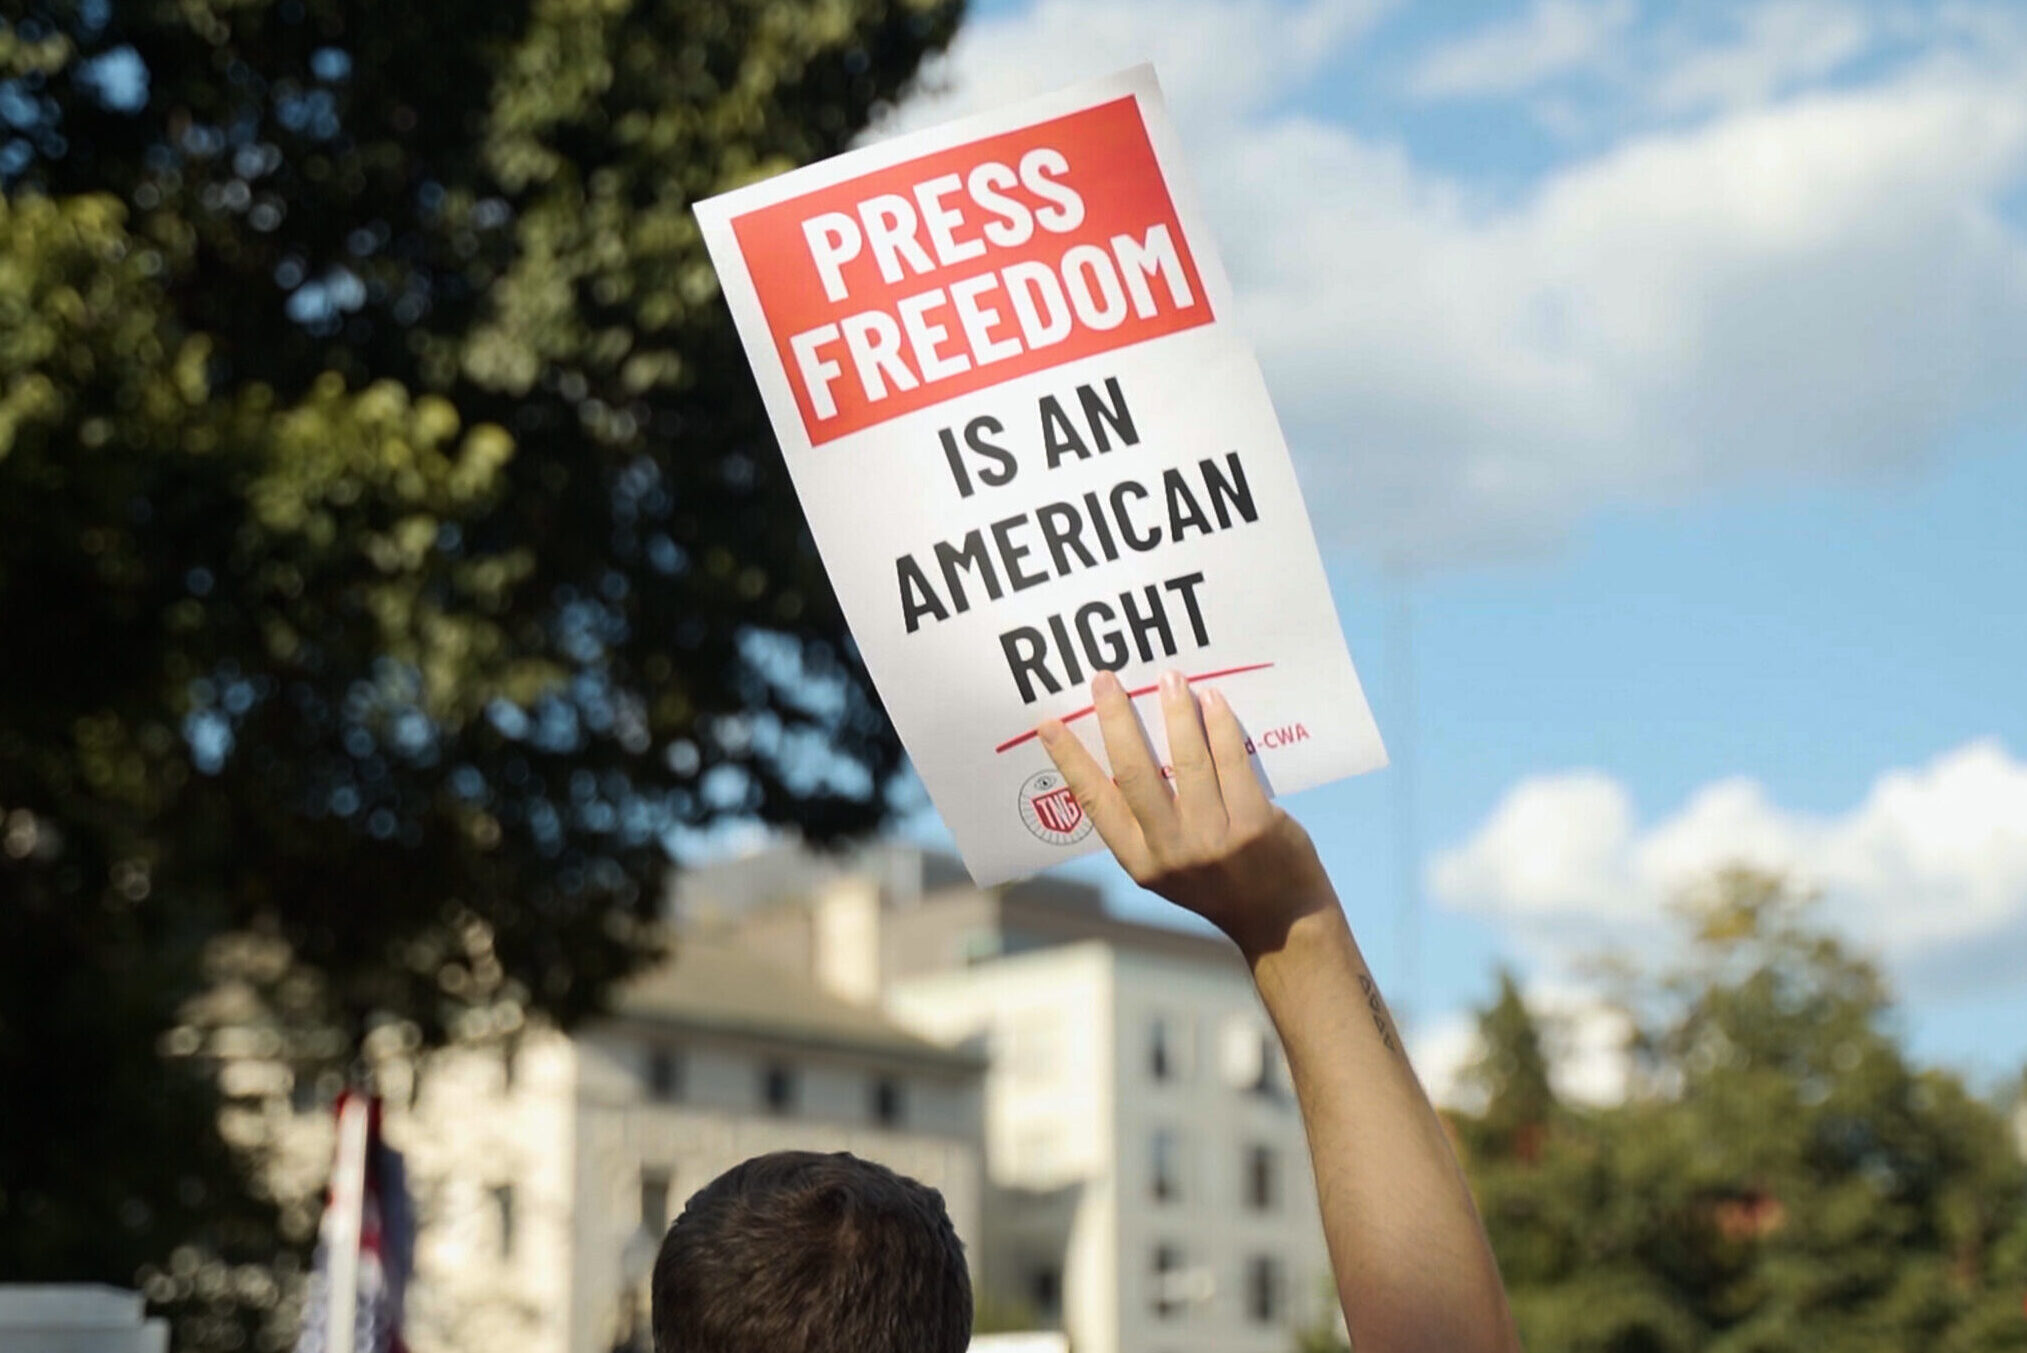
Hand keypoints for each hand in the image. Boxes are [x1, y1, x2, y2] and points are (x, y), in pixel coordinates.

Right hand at [1036, 668, 1337, 960]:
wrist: (1283, 919)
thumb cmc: (1220, 882)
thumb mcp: (1168, 867)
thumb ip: (1146, 823)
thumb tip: (1128, 750)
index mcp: (1140, 860)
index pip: (1094, 802)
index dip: (1069, 760)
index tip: (1048, 724)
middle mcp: (1171, 850)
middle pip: (1134, 771)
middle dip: (1116, 718)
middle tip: (1104, 679)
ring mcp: (1214, 838)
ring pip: (1187, 759)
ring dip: (1175, 711)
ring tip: (1168, 678)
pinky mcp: (1254, 824)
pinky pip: (1231, 762)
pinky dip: (1219, 726)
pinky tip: (1213, 701)